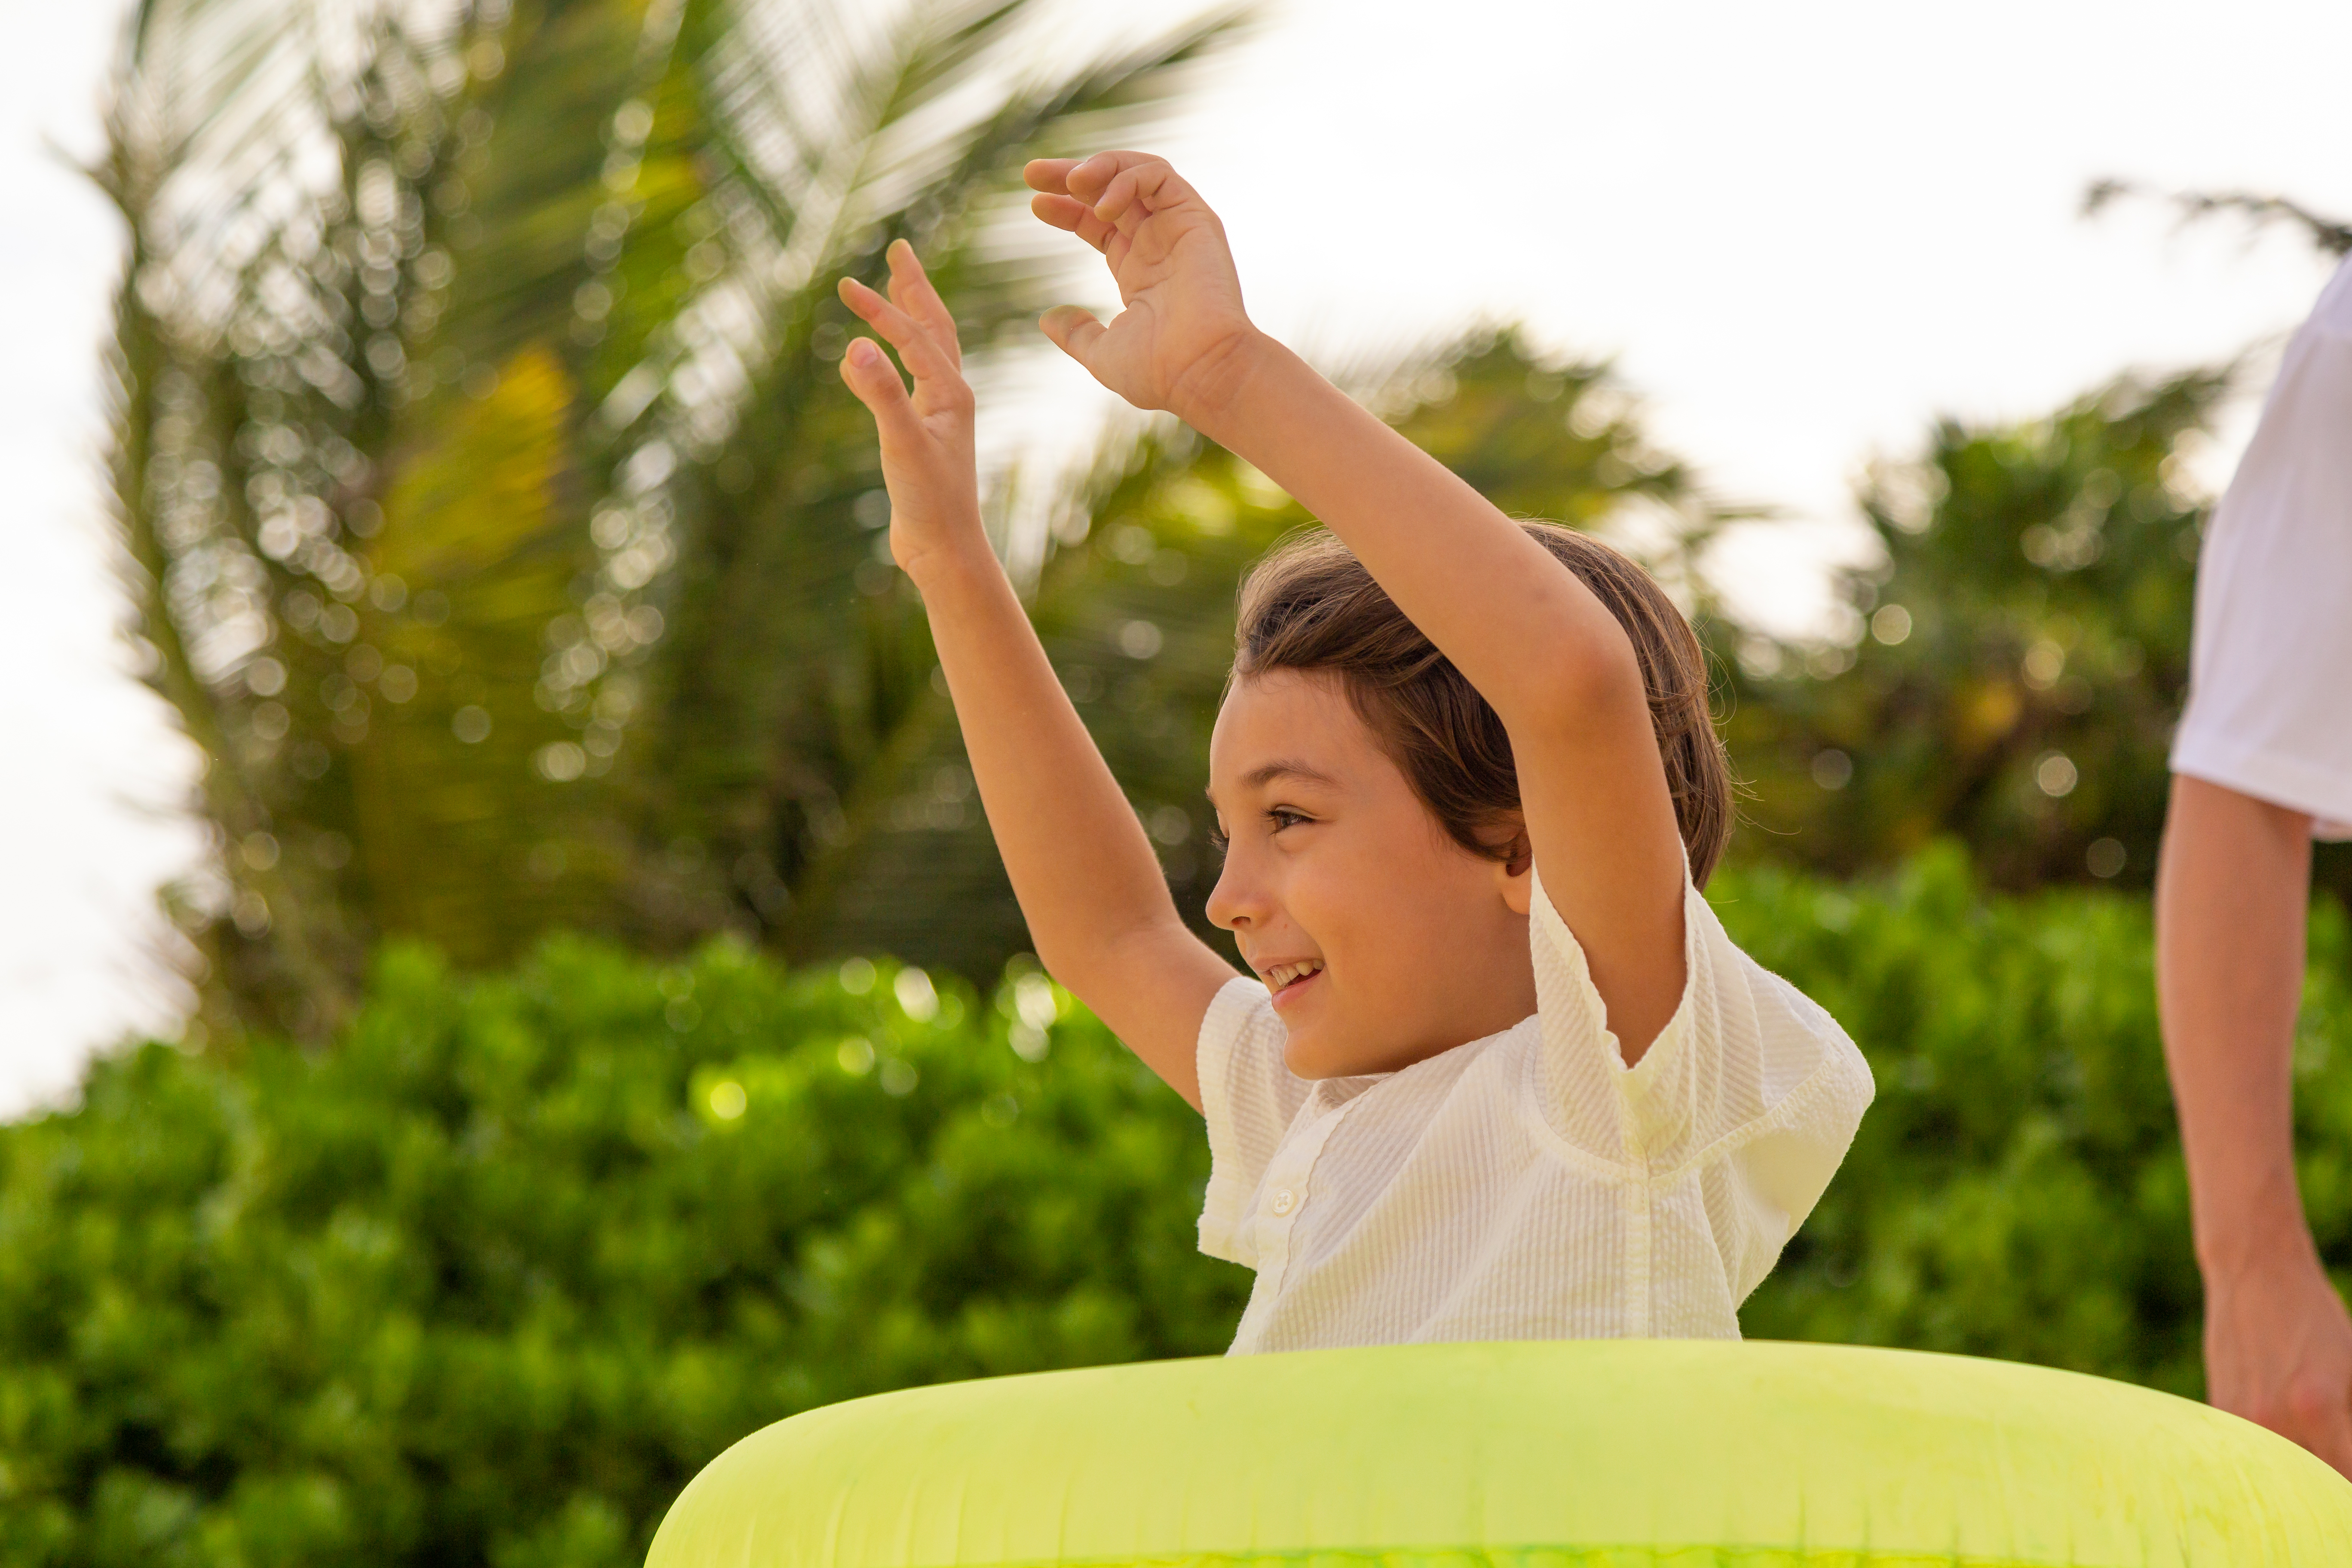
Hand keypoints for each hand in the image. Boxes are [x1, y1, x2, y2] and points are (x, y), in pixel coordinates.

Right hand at [836, 240, 985, 579]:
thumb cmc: (930, 502)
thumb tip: (854, 347)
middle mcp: (951, 396)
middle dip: (915, 288)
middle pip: (935, 327)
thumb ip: (879, 395)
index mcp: (950, 392)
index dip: (880, 309)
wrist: (946, 550)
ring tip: (896, 288)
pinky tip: (872, 360)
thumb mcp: (900, 444)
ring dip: (911, 316)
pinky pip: (911, 380)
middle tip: (901, 249)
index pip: (912, 336)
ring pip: (927, 351)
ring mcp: (940, 415)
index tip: (845, 286)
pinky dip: (894, 357)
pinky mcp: (925, 434)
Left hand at [1024, 152, 1258, 423]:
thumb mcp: (1103, 353)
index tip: (1036, 204)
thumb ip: (1078, 334)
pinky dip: (1127, 178)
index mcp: (1139, 271)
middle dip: (1070, 176)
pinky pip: (1159, 175)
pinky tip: (1102, 206)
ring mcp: (1178, 229)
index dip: (1067, 209)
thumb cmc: (1160, 371)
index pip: (1098, 224)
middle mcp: (1159, 244)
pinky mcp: (1195, 217)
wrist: (1202, 371)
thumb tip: (1048, 319)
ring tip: (1070, 182)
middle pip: (1111, 191)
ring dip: (1100, 167)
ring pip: (1138, 172)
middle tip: (1032, 173)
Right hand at [2203, 1240, 2351, 1476]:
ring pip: (2275, 1475)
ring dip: (2295, 1479)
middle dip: (2326, 1493)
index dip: (2346, 1494)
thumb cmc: (2316, 1317)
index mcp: (2319, 1409)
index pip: (2345, 1479)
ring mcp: (2241, 1417)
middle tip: (2334, 1478)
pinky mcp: (2220, 1408)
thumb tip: (2346, 1459)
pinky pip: (2250, 1451)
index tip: (2344, 1493)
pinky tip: (2283, 1439)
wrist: (2254, 1272)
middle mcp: (2275, 1420)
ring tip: (2307, 1453)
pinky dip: (2270, 1456)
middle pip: (2309, 1486)